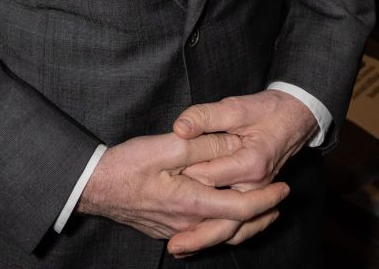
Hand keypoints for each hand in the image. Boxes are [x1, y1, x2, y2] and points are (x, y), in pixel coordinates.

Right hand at [77, 131, 289, 251]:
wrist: (95, 187)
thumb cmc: (127, 165)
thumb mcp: (167, 146)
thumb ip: (202, 146)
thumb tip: (231, 145)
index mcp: (191, 202)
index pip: (240, 209)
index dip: (265, 199)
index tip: (283, 188)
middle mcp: (187, 223)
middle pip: (234, 228)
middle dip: (262, 215)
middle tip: (281, 200)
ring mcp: (176, 229)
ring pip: (219, 233)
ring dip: (245, 223)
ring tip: (263, 211)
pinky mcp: (166, 229)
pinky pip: (203, 233)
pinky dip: (222, 227)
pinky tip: (223, 218)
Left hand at [166, 91, 317, 254]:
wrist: (295, 118)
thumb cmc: (266, 110)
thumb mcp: (236, 107)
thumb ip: (206, 116)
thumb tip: (180, 128)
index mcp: (250, 163)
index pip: (209, 177)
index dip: (183, 178)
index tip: (161, 182)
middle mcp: (256, 185)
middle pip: (221, 213)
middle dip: (193, 227)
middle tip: (167, 238)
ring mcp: (257, 195)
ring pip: (232, 227)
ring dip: (206, 239)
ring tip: (178, 248)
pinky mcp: (256, 198)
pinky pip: (241, 225)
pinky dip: (221, 235)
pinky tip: (200, 240)